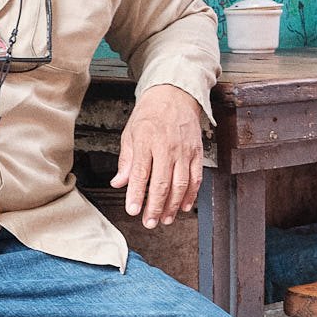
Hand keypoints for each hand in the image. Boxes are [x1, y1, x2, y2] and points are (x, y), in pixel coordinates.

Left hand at [111, 84, 203, 228]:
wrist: (175, 95)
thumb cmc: (150, 115)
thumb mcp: (130, 133)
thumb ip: (126, 161)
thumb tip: (119, 183)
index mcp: (146, 141)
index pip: (141, 173)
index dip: (137, 194)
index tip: (133, 210)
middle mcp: (167, 147)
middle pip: (162, 183)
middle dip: (155, 206)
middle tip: (149, 222)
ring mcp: (184, 150)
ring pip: (181, 184)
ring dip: (173, 205)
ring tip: (165, 219)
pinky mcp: (197, 153)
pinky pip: (196, 178)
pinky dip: (191, 195)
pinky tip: (184, 206)